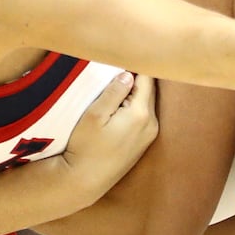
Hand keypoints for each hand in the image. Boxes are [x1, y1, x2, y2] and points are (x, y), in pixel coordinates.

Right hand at [64, 72, 158, 196]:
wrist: (83, 181)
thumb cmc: (85, 147)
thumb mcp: (94, 115)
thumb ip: (113, 92)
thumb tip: (129, 75)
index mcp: (141, 114)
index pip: (147, 79)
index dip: (137, 64)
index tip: (127, 52)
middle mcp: (151, 124)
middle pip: (149, 90)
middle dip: (137, 77)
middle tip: (122, 63)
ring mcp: (149, 135)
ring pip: (146, 103)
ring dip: (135, 92)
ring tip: (118, 81)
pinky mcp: (142, 144)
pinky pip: (143, 116)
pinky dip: (135, 106)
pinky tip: (120, 104)